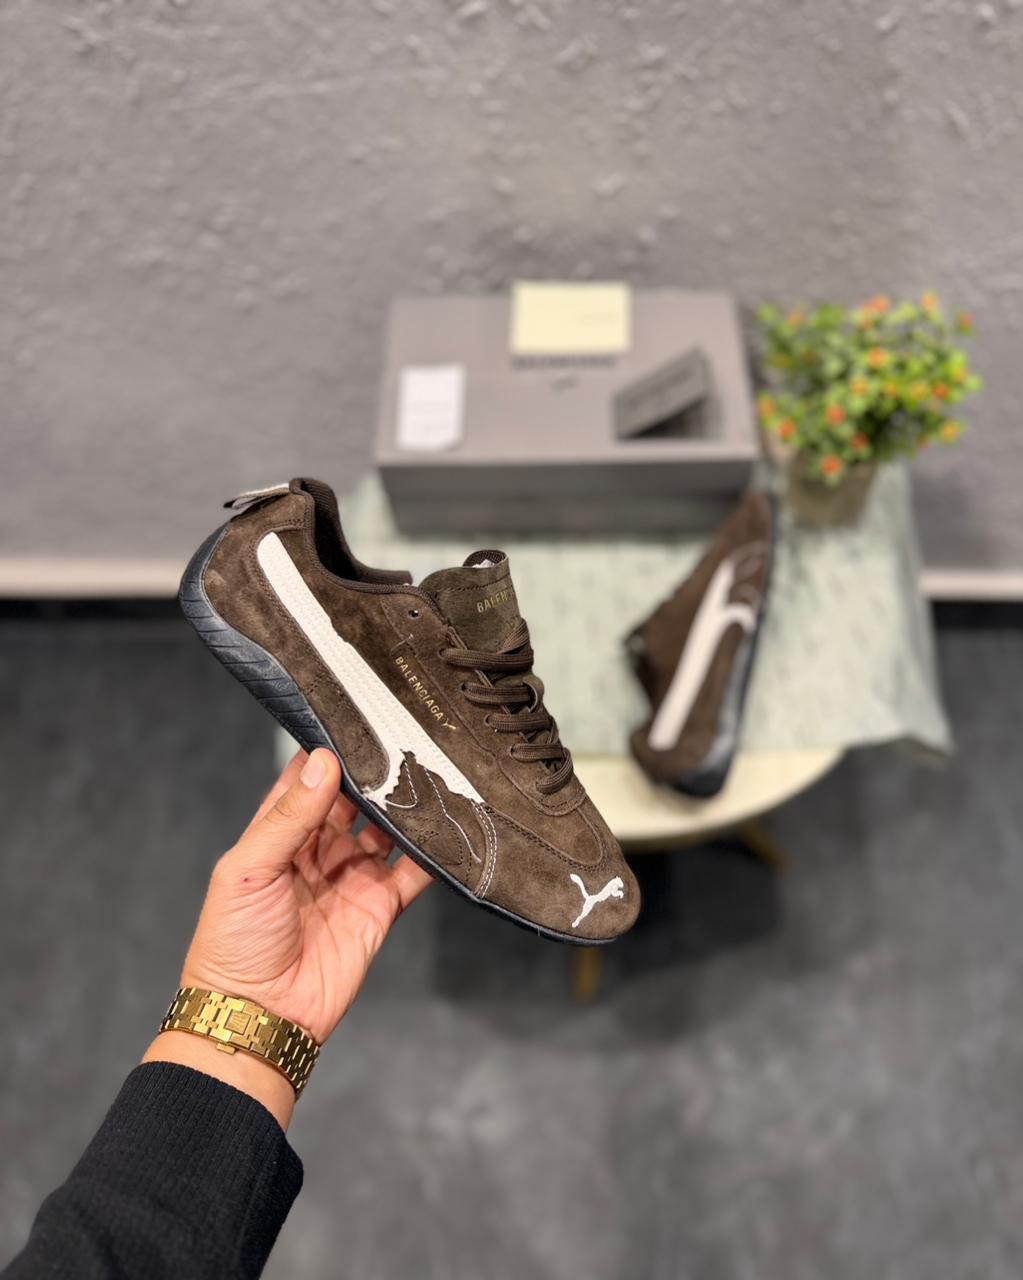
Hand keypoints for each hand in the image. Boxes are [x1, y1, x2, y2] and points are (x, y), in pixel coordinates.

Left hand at [144, 748, 431, 1125]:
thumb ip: (289, 816)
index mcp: (277, 835)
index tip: (355, 718)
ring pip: (386, 830)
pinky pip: (412, 873)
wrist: (260, 1017)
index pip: (307, 781)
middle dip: (374, 774)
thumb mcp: (249, 869)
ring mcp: (351, 878)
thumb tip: (323, 760)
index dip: (327, 751)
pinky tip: (448, 826)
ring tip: (430, 774)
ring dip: (404, 807)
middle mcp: (318, 851)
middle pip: (352, 801)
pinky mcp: (380, 907)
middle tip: (403, 739)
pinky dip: (432, 853)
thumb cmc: (234, 941)